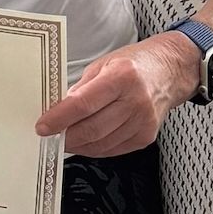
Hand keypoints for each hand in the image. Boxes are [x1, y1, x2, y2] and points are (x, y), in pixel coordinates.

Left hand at [33, 33, 198, 158]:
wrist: (170, 71)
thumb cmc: (136, 64)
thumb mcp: (104, 64)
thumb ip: (81, 87)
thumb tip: (59, 110)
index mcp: (122, 76)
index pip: (83, 104)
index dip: (59, 118)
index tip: (43, 126)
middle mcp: (135, 100)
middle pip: (92, 129)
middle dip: (66, 136)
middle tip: (51, 135)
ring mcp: (143, 121)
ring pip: (101, 144)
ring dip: (79, 145)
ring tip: (66, 139)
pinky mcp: (146, 136)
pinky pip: (114, 149)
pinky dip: (95, 148)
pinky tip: (87, 141)